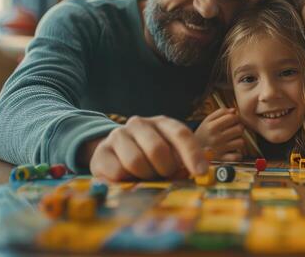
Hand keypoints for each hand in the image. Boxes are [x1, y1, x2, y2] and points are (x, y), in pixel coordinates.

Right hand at [87, 116, 208, 180]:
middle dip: (165, 169)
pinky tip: (128, 179)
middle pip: (158, 149)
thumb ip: (184, 162)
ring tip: (146, 177)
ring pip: (136, 162)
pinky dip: (127, 182)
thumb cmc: (149, 158)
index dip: (192, 154)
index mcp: (162, 123)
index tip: (201, 172)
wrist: (112, 155)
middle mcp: (139, 124)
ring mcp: (118, 135)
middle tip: (165, 176)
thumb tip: (202, 170)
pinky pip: (118, 172)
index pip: (180, 133)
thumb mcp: (170, 156)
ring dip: (145, 177)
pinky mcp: (102, 152)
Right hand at [195, 108, 244, 159]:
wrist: (191, 151)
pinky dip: (237, 154)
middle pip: (239, 129)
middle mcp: (215, 138)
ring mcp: (219, 150)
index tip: (232, 121)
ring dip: (238, 141)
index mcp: (211, 127)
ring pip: (241, 142)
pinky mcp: (222, 160)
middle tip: (232, 131)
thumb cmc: (203, 133)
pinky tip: (232, 151)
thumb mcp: (207, 120)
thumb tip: (234, 110)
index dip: (235, 118)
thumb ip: (220, 112)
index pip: (233, 117)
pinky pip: (237, 156)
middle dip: (238, 128)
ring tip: (232, 140)